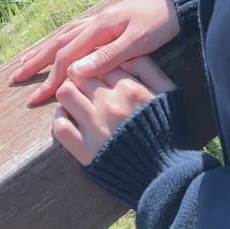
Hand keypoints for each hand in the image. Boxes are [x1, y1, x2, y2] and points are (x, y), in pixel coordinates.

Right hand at [10, 0, 180, 105]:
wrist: (175, 1)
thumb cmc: (159, 22)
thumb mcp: (137, 42)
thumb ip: (107, 57)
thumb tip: (75, 72)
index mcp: (98, 29)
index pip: (66, 57)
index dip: (50, 79)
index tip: (36, 98)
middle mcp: (93, 23)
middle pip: (57, 45)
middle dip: (36, 63)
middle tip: (16, 78)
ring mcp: (98, 22)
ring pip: (63, 37)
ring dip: (44, 51)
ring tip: (27, 62)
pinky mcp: (105, 23)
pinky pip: (73, 34)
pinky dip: (59, 43)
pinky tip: (56, 47)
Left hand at [51, 55, 176, 165]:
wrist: (162, 174)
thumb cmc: (166, 131)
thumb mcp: (169, 94)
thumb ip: (150, 69)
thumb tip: (126, 54)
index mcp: (130, 88)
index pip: (100, 61)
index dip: (96, 64)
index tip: (97, 72)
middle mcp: (110, 104)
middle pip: (78, 74)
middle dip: (79, 76)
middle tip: (83, 85)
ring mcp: (94, 126)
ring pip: (65, 93)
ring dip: (67, 93)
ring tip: (75, 100)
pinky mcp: (83, 148)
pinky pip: (59, 124)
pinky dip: (60, 118)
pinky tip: (69, 118)